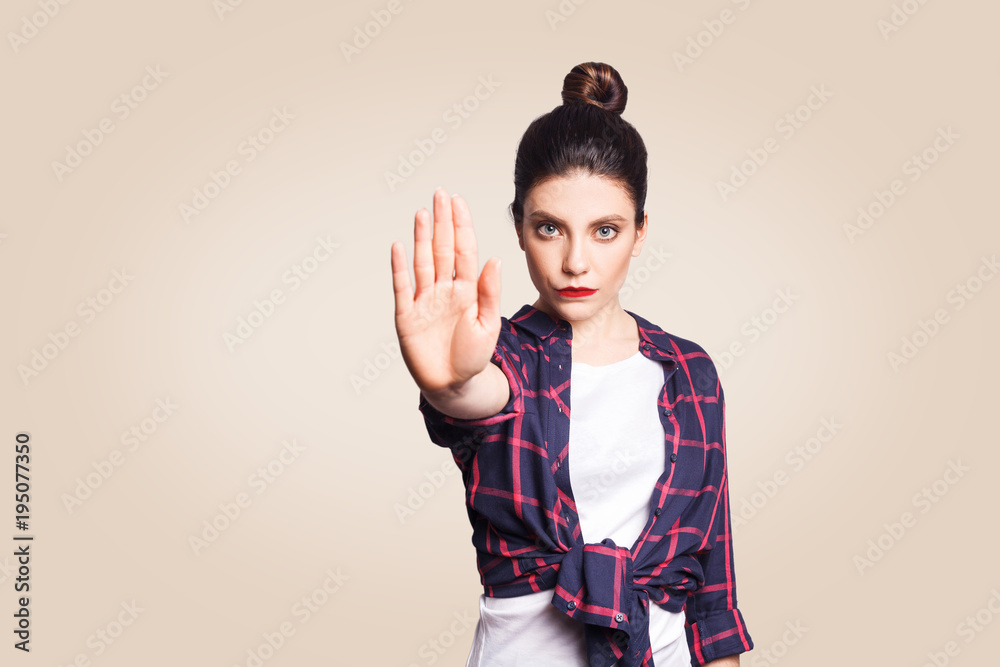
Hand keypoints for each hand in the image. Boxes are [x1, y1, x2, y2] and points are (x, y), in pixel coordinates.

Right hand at [390, 187, 502, 395]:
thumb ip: (490, 292)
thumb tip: (495, 259)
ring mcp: (425, 301)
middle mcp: (445, 290)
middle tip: (440, 193)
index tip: (459, 201)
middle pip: (442, 249)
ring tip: (423, 212)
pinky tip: (399, 246)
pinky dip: (399, 267)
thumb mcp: (488, 325)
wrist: (454, 386)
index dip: (461, 226)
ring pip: (423, 262)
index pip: (463, 251)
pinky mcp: (407, 316)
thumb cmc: (473, 357)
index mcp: (467, 291)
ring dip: (422, 237)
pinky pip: (402, 288)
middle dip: (442, 221)